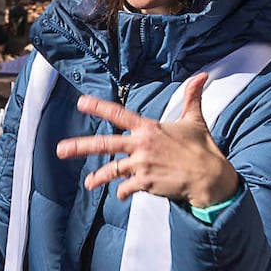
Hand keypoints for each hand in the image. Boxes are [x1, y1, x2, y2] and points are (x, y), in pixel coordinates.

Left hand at [55, 74, 238, 207]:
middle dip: (79, 146)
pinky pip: (126, 188)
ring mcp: (141, 166)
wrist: (211, 178)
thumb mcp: (195, 120)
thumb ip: (192, 97)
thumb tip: (201, 75)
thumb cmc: (203, 149)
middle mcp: (141, 146)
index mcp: (149, 128)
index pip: (118, 114)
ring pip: (111, 171)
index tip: (81, 103)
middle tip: (60, 150)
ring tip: (89, 183)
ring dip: (98, 177)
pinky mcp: (145, 183)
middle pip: (104, 145)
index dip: (98, 107)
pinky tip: (122, 195)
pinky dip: (123, 192)